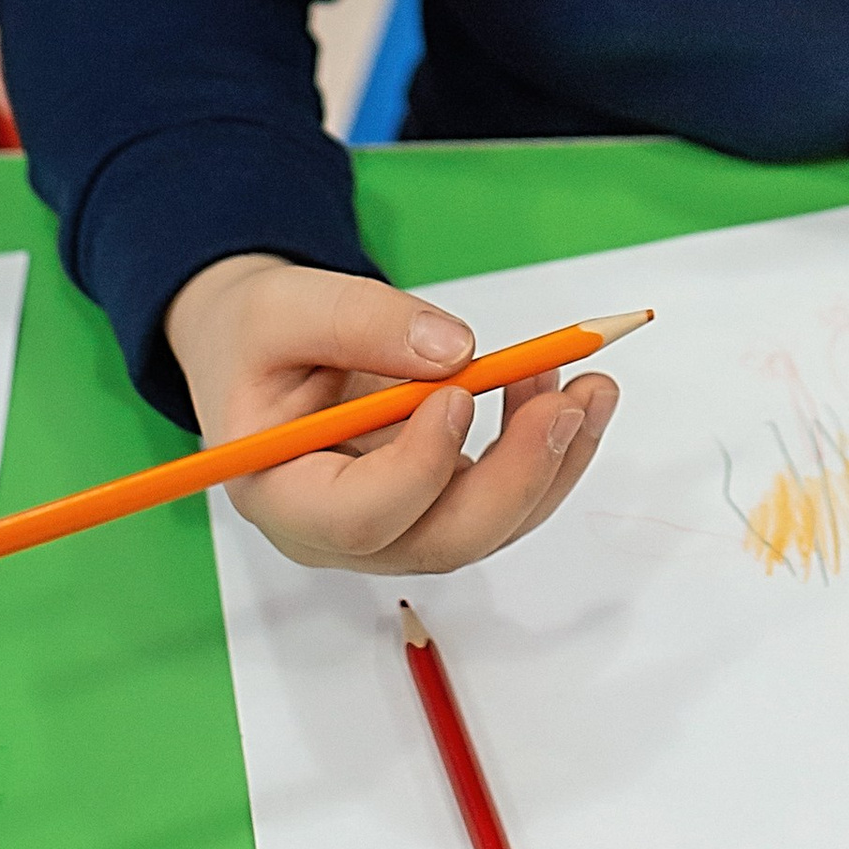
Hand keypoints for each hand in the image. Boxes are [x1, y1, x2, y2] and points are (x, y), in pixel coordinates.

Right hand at [164, 255, 617, 574]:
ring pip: (487, 527)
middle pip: (441, 541)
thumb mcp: (286, 307)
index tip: (459, 395)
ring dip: (550, 462)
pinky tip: (570, 391)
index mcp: (284, 496)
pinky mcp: (440, 500)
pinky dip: (550, 450)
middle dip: (516, 478)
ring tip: (587, 386)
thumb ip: (360, 322)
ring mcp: (399, 524)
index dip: (419, 470)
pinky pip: (505, 498)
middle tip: (564, 403)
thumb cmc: (261, 336)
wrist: (268, 349)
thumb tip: (456, 351)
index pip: (357, 520)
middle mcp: (343, 533)